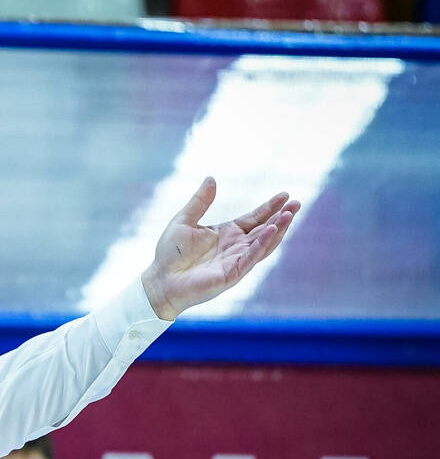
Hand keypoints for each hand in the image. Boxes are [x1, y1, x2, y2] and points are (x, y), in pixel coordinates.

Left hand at [141, 177, 297, 320]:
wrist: (161, 280)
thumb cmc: (170, 254)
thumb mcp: (184, 220)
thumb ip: (200, 201)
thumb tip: (211, 178)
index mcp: (226, 234)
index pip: (254, 218)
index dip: (270, 207)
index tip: (285, 195)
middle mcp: (235, 247)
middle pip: (265, 229)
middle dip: (282, 216)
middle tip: (297, 203)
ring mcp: (236, 261)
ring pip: (263, 243)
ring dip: (278, 230)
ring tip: (290, 214)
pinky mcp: (232, 274)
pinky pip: (251, 257)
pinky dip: (263, 244)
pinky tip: (273, 230)